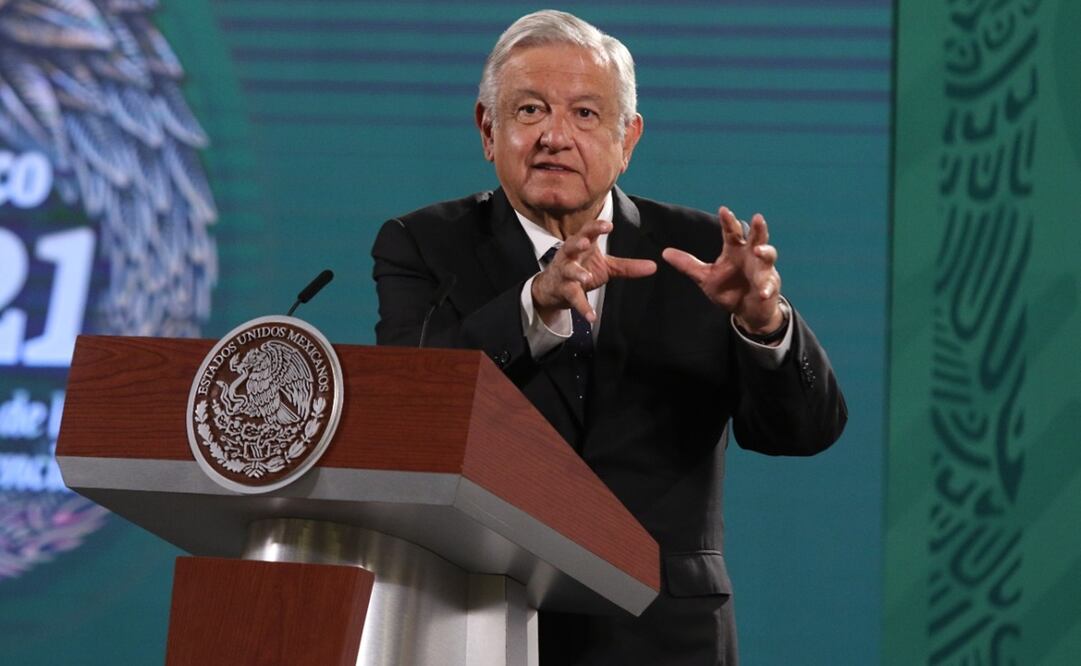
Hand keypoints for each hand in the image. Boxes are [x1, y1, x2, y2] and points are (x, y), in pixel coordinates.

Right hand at [532, 219, 655, 324]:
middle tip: (585, 243)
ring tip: (586, 277)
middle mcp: (570, 255)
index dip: (596, 227)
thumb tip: (654, 266)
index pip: (587, 231)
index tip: (608, 225)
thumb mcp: (606, 266)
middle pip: (571, 245)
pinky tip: (592, 316)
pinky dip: (582, 307)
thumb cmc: (581, 269)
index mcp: (582, 244)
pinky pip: (573, 298)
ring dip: (576, 273)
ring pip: (569, 270)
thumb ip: (628, 266)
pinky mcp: (563, 290)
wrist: (554, 289)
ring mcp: (564, 273)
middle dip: (577, 243)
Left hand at [661, 206, 782, 332]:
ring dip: (765, 252)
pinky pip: (769, 287)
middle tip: (757, 218)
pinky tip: (763, 293)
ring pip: (768, 257)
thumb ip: (688, 265)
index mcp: (735, 250)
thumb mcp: (705, 277)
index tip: (723, 210)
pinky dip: (767, 289)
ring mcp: (762, 271)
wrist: (746, 311)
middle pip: (757, 238)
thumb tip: (665, 252)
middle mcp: (751, 256)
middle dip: (758, 229)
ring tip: (757, 251)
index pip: (732, 232)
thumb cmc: (729, 290)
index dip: (728, 221)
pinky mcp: (769, 288)